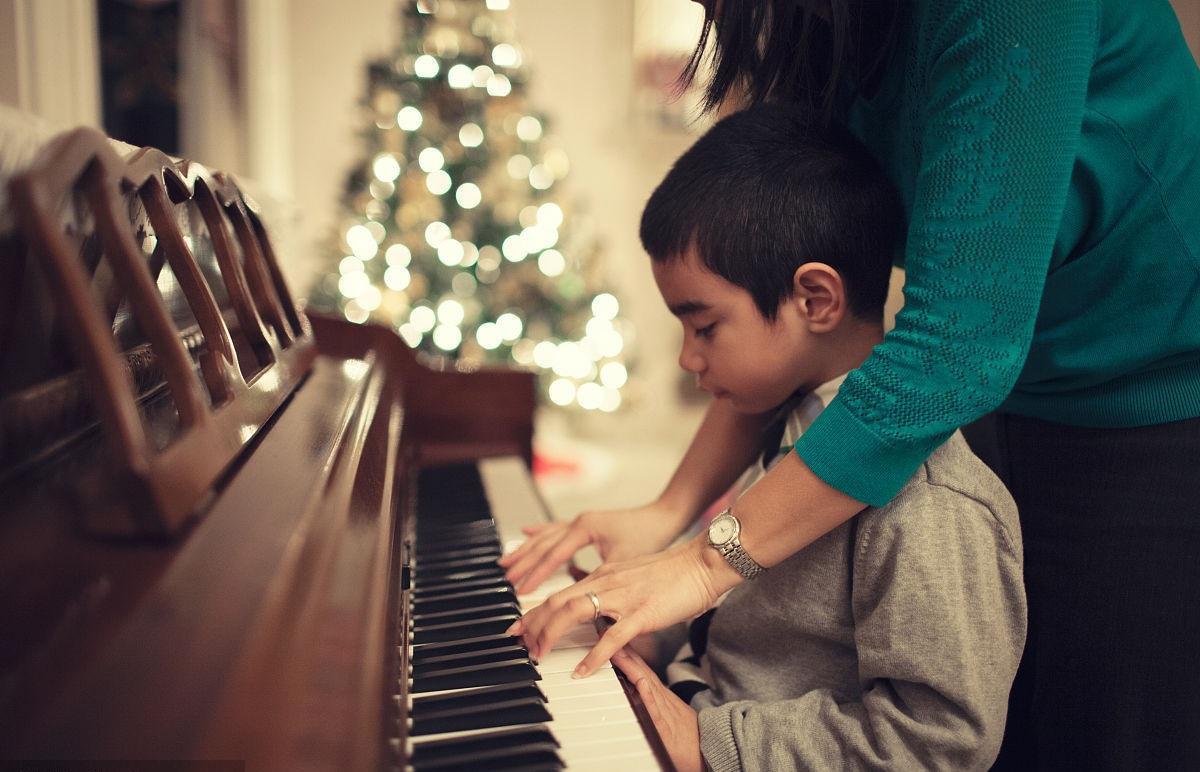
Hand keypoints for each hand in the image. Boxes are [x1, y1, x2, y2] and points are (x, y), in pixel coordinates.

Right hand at [498, 502, 685, 593]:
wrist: (666, 515)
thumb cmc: (651, 536)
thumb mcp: (625, 564)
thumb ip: (602, 585)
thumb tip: (588, 613)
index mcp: (585, 529)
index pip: (553, 556)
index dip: (536, 576)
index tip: (522, 592)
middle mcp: (579, 522)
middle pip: (543, 545)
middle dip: (523, 565)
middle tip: (507, 582)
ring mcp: (581, 521)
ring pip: (545, 536)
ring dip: (526, 551)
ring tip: (507, 563)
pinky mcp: (586, 524)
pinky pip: (555, 529)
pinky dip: (539, 534)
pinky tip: (527, 533)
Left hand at [507, 532, 741, 672]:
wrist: (703, 562)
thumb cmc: (674, 572)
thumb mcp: (633, 577)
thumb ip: (613, 591)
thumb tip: (598, 611)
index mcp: (604, 575)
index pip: (559, 593)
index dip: (533, 612)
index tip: (518, 628)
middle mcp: (607, 582)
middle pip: (557, 601)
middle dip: (531, 624)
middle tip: (517, 643)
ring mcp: (624, 597)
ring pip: (574, 612)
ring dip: (551, 634)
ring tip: (539, 655)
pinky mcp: (643, 613)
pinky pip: (612, 636)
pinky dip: (594, 655)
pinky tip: (583, 671)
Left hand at [613, 647, 702, 771]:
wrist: (709, 748)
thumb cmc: (685, 734)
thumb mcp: (666, 712)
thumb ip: (651, 700)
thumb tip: (636, 687)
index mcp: (659, 695)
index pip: (640, 669)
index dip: (626, 652)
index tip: (610, 636)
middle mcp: (660, 698)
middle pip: (640, 670)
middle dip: (624, 652)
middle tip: (607, 633)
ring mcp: (664, 711)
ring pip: (645, 683)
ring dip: (631, 667)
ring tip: (618, 651)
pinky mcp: (666, 729)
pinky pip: (656, 710)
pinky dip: (648, 696)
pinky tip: (641, 684)